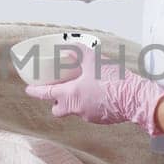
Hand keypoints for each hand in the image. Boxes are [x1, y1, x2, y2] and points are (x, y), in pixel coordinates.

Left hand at [25, 60, 163, 136]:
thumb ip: (79, 52)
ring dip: (77, 101)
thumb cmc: (114, 80)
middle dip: (56, 103)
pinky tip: (102, 93)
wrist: (135, 98)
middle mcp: (77, 109)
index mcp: (71, 95)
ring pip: (76, 110)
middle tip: (59, 92)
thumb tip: (69, 44)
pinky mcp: (102, 119)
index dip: (35, 91)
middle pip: (58, 110)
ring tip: (87, 87)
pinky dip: (92, 103)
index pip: (46, 94)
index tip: (28, 89)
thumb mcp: (94, 61)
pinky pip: (91, 111)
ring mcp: (90, 116)